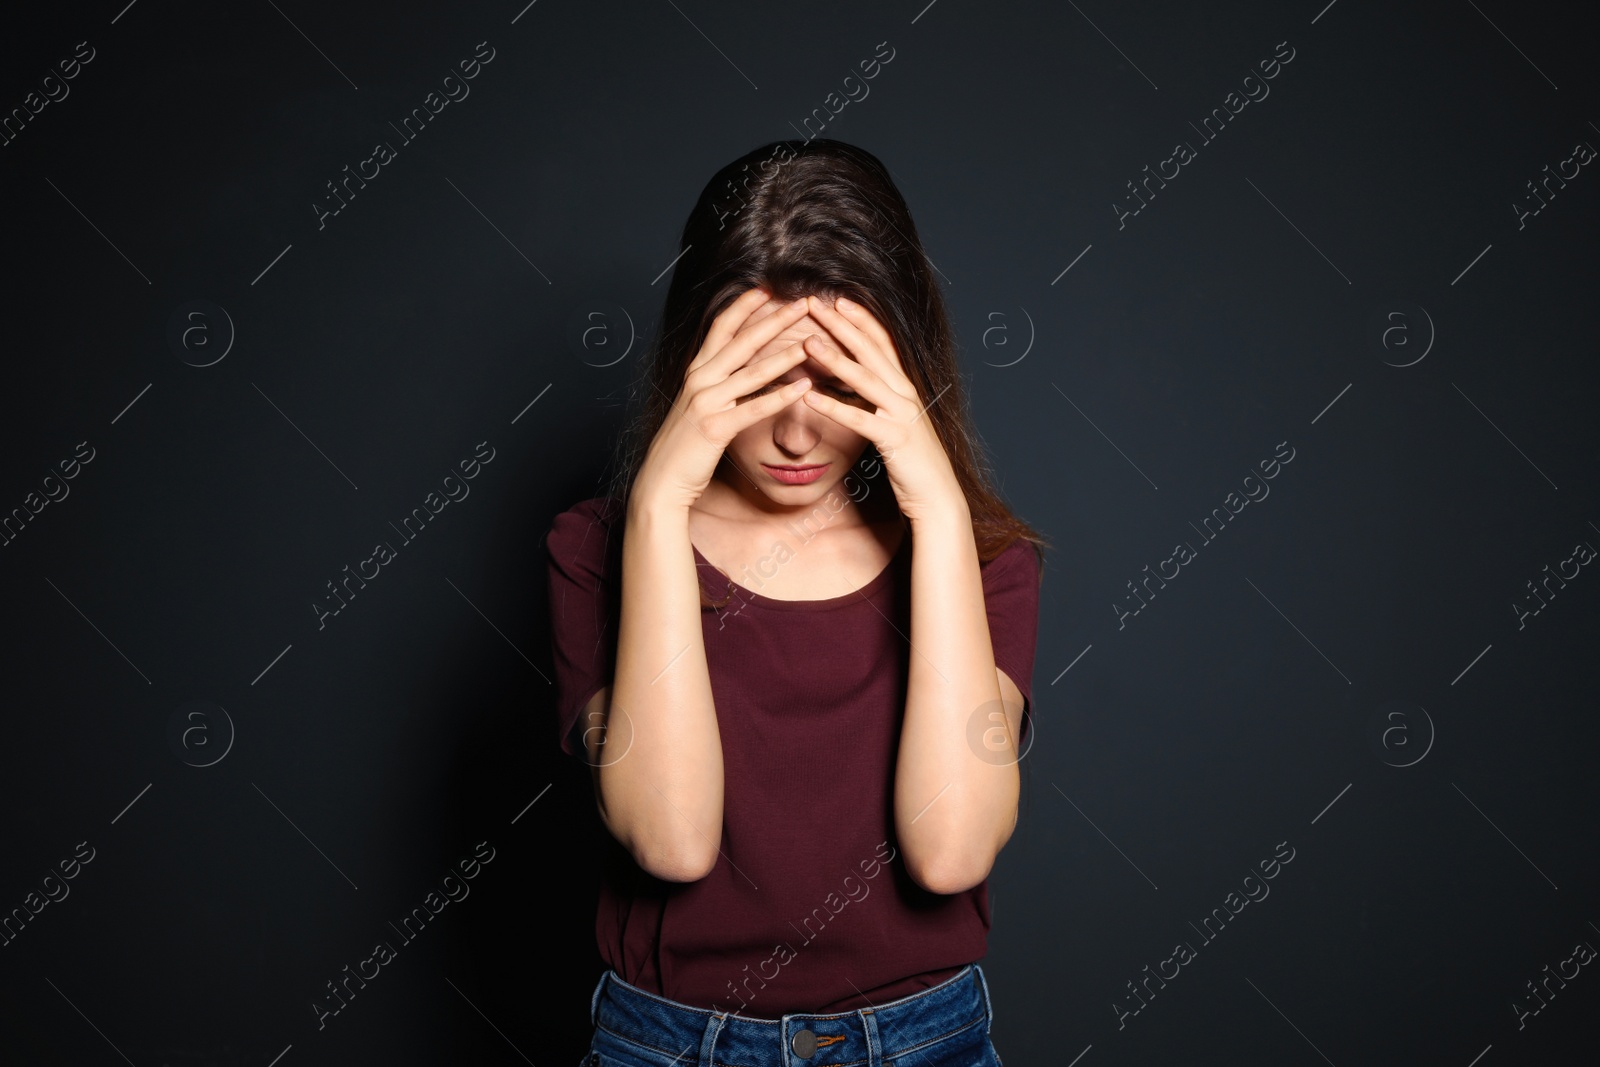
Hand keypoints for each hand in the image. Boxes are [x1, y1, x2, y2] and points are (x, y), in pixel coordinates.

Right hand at [630, 288, 817, 512]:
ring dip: (785, 354)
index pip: (721, 327)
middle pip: (742, 341)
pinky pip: (754, 408)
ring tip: (812, 341)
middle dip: (775, 319)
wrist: (660, 479)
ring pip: (752, 371)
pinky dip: (780, 397)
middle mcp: (699, 379)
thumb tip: (734, 370)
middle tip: (803, 303)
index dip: (744, 306)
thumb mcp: (695, 405)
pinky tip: (804, 389)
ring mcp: (706, 402)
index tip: (767, 289)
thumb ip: (714, 384)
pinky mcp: (715, 428)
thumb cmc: (682, 445)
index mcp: (696, 371)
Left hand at [796, 294, 965, 524]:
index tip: (838, 299)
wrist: (938, 496)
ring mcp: (903, 415)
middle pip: (871, 351)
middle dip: (842, 325)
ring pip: (865, 379)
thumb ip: (882, 402)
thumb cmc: (914, 463)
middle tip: (814, 302)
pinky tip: (808, 398)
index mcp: (906, 387)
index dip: (861, 319)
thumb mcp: (898, 423)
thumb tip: (860, 386)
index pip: (883, 343)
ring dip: (834, 358)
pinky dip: (833, 407)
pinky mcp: (896, 440)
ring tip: (807, 341)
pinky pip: (859, 420)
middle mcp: (906, 394)